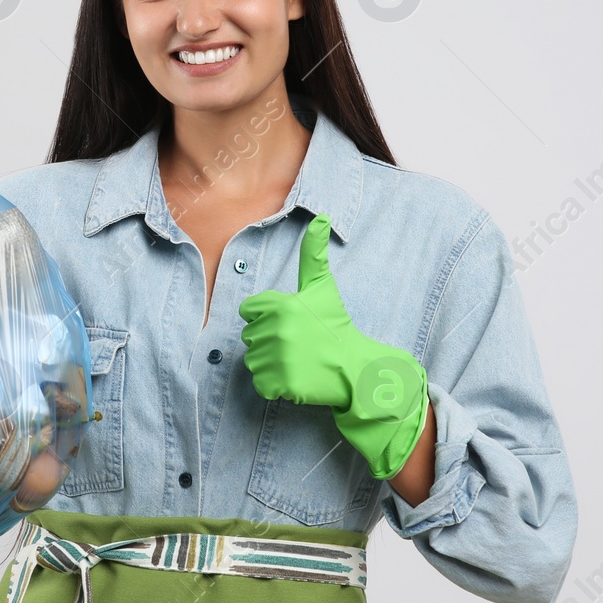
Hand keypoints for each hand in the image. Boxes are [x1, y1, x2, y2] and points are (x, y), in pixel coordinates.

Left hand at [237, 213, 430, 478]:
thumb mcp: (322, 287)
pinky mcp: (279, 385)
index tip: (290, 322)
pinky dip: (274, 385)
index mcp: (280, 306)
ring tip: (297, 360)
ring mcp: (276, 360)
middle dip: (269, 339)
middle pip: (251, 336)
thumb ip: (313, 253)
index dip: (267, 315)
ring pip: (254, 360)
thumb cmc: (335, 324)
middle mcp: (275, 331)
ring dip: (271, 363)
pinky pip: (261, 384)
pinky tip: (294, 377)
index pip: (249, 310)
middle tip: (298, 343)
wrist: (353, 367)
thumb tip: (322, 217)